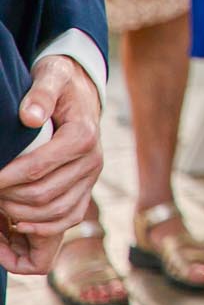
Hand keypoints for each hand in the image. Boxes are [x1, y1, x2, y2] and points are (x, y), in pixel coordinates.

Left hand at [0, 55, 102, 273]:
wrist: (82, 92)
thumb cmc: (60, 84)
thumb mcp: (51, 76)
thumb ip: (41, 94)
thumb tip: (30, 117)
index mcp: (83, 135)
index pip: (38, 168)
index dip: (6, 179)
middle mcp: (93, 160)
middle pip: (44, 194)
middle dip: (9, 198)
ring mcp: (92, 177)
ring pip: (56, 211)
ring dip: (22, 214)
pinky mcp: (88, 188)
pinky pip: (70, 217)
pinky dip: (45, 228)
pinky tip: (19, 224)